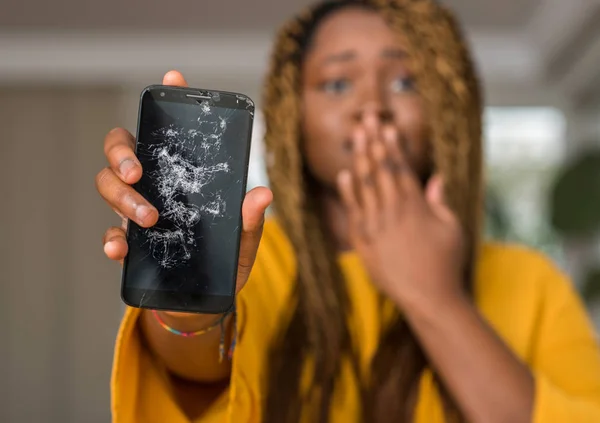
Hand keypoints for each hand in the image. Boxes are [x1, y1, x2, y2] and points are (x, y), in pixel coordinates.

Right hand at [95, 70, 272, 318]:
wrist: (205, 302)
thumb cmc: (226, 261)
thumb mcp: (244, 240)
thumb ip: (250, 219)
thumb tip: (262, 194)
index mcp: (183, 175)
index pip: (170, 131)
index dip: (168, 100)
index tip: (173, 77)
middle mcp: (156, 186)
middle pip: (122, 149)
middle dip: (121, 152)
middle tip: (138, 171)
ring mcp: (137, 212)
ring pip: (107, 185)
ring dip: (121, 197)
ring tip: (149, 218)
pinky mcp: (128, 244)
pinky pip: (108, 234)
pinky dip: (110, 240)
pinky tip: (119, 250)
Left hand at [336, 114, 464, 310]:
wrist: (428, 297)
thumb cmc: (445, 262)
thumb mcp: (451, 228)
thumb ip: (440, 202)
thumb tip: (435, 179)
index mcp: (416, 204)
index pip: (400, 167)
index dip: (393, 145)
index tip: (387, 126)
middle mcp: (393, 210)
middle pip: (380, 168)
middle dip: (373, 140)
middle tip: (367, 117)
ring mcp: (375, 225)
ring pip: (364, 185)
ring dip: (359, 158)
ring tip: (355, 135)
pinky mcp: (363, 241)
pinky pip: (353, 211)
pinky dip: (348, 192)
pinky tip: (344, 175)